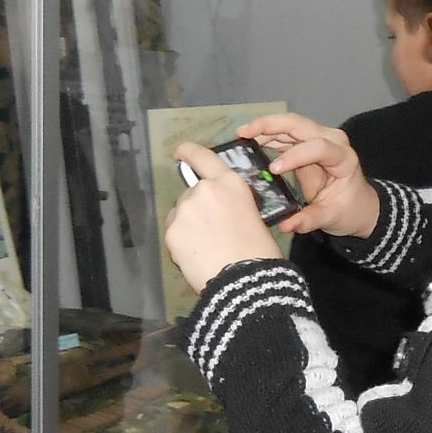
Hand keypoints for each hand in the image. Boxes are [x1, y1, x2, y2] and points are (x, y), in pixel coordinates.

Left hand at [165, 143, 283, 295]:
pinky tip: (196, 256)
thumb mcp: (252, 216)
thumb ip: (231, 205)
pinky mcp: (172, 231)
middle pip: (191, 194)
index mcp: (229, 183)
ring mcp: (185, 210)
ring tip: (205, 248)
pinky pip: (175, 233)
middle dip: (197, 208)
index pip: (202, 157)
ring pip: (181, 214)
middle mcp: (203, 190)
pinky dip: (182, 243)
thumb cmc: (259, 251)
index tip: (179, 153)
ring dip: (189, 225)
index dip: (188, 152)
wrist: (245, 280)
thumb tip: (220, 212)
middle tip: (211, 232)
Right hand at [234, 115, 380, 239]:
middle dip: (271, 125)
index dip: (295, 155)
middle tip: (245, 132)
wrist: (357, 205)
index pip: (318, 147)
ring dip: (265, 127)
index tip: (273, 169)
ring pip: (290, 124)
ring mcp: (319, 138)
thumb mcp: (330, 217)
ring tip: (242, 135)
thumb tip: (284, 225)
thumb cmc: (347, 209)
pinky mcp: (307, 142)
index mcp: (343, 158)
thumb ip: (308, 220)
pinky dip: (267, 134)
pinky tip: (250, 139)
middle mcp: (332, 140)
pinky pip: (286, 133)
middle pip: (300, 124)